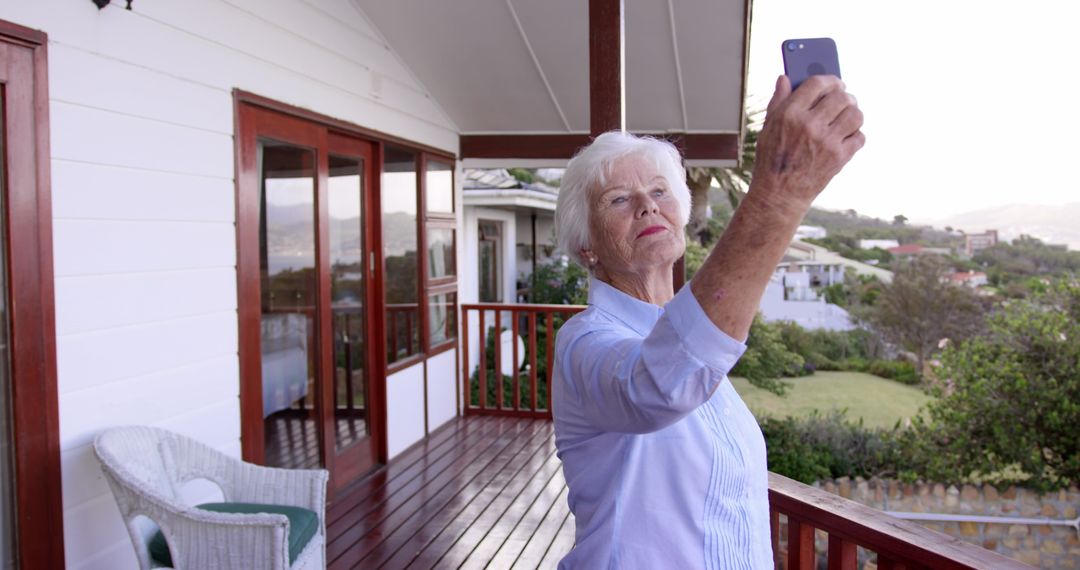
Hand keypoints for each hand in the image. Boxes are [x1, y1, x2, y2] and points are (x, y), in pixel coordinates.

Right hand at [749, 74, 864, 212]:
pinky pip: (860, 136)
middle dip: (845, 95)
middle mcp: (810, 125)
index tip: (834, 83)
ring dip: (854, 112)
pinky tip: (846, 136)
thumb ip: (778, 101)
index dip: (829, 79)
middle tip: (844, 99)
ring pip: (855, 114)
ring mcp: (827, 142)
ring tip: (847, 117)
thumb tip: (784, 78)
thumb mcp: (768, 128)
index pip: (817, 84)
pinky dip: (856, 134)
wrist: (779, 195)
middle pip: (841, 97)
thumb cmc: (772, 160)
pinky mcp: (839, 158)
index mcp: (790, 114)